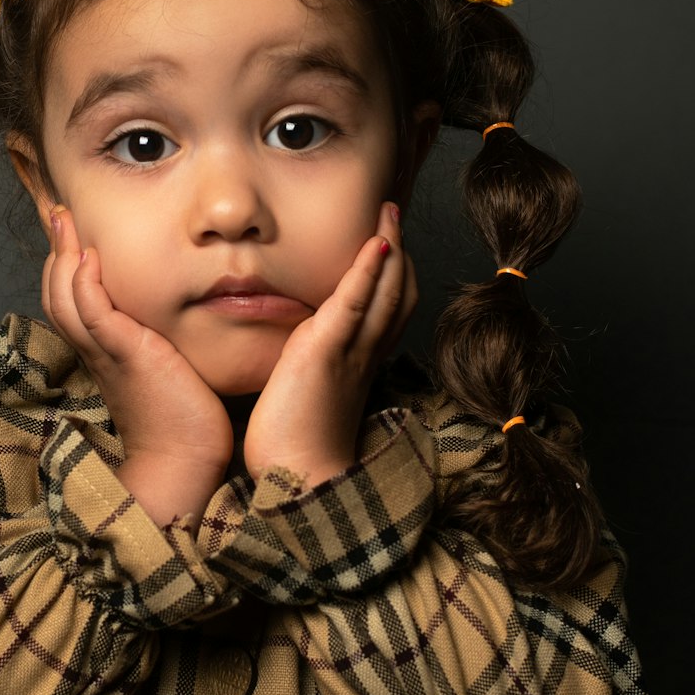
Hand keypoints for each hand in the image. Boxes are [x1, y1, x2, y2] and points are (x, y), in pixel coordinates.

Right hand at [43, 208, 233, 522]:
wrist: (185, 459)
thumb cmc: (185, 419)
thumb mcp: (168, 368)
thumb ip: (164, 342)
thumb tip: (180, 319)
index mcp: (104, 352)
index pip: (72, 300)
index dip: (67, 265)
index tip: (72, 231)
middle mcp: (96, 350)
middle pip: (57, 293)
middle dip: (56, 249)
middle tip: (59, 212)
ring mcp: (106, 352)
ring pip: (64, 297)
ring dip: (62, 255)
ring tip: (65, 219)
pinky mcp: (125, 354)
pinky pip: (92, 312)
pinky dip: (85, 282)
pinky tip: (90, 255)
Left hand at [241, 202, 416, 485]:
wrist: (299, 481)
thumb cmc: (294, 450)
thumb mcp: (306, 398)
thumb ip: (307, 372)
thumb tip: (296, 360)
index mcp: (358, 366)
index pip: (386, 312)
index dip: (392, 277)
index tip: (387, 246)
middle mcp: (364, 355)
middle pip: (398, 295)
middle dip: (400, 252)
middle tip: (393, 215)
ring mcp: (350, 352)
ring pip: (387, 292)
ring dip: (391, 247)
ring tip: (388, 213)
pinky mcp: (326, 352)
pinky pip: (355, 302)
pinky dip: (368, 270)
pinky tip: (376, 243)